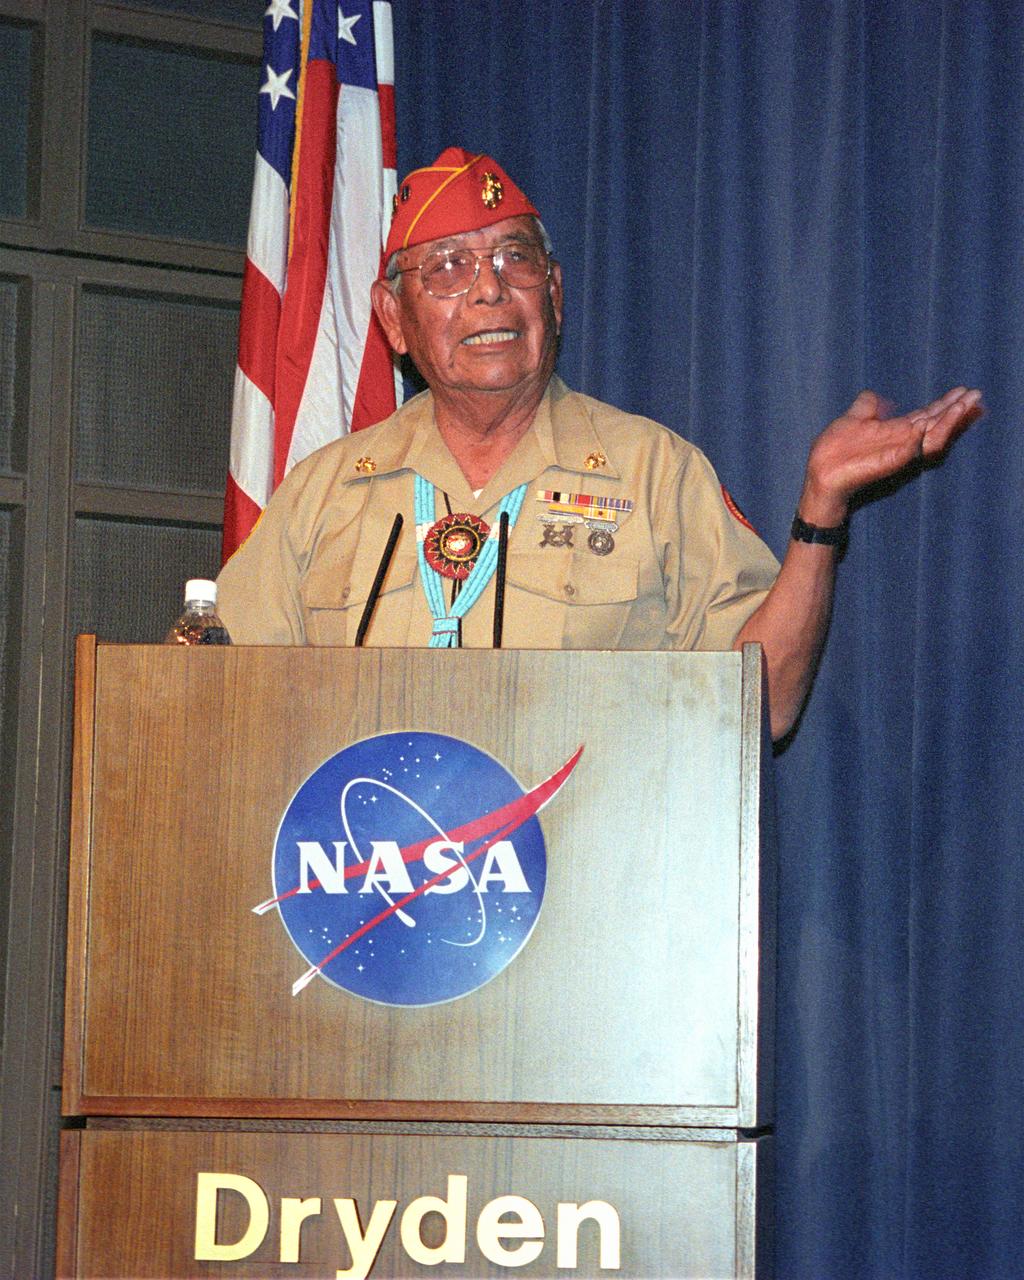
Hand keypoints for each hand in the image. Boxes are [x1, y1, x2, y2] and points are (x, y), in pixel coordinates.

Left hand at [799, 386, 983, 526]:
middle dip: (955, 409)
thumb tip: (874, 395)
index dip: (944, 404)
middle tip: (974, 394)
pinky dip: (923, 436)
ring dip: (949, 421)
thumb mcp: (853, 418)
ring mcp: (899, 452)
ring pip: (932, 436)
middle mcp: (902, 441)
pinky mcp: (891, 462)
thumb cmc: (834, 450)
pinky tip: (930, 423)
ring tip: (963, 405)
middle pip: (936, 424)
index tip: (962, 390)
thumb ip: (866, 406)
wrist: (821, 473)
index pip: (926, 415)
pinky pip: (912, 450)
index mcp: (895, 431)